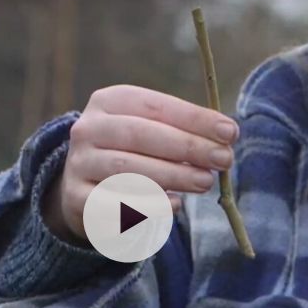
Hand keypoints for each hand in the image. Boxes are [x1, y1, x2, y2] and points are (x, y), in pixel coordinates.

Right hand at [42, 84, 238, 240]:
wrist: (86, 189)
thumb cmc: (132, 154)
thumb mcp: (154, 133)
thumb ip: (184, 132)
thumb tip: (227, 135)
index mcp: (108, 101)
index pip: (155, 106)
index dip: (194, 118)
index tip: (230, 132)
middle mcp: (87, 129)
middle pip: (140, 135)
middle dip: (188, 147)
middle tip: (223, 160)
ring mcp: (79, 164)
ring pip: (128, 170)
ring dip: (173, 176)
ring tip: (205, 182)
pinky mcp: (76, 198)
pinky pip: (115, 203)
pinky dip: (148, 205)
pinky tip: (175, 205)